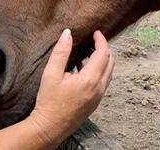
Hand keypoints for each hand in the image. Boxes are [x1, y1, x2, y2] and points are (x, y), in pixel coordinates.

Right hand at [27, 29, 114, 146]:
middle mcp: (99, 88)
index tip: (96, 32)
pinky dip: (98, 71)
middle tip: (93, 40)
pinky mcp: (95, 103)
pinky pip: (102, 82)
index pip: (103, 53)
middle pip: (110, 62)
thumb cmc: (49, 102)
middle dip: (104, 49)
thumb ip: (61, 52)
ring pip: (108, 73)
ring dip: (102, 60)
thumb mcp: (51, 74)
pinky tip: (82, 70)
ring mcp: (98, 97)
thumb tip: (67, 33)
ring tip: (87, 52)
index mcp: (90, 79)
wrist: (50, 127)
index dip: (101, 40)